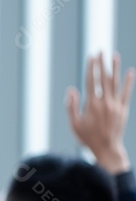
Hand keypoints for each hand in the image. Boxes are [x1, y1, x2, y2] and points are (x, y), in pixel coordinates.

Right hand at [66, 52, 133, 173]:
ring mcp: (116, 105)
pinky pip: (127, 93)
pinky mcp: (123, 109)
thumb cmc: (88, 138)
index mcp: (92, 105)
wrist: (107, 149)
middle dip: (102, 63)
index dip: (91, 68)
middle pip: (103, 78)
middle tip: (101, 51)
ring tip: (114, 56)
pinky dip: (128, 82)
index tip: (91, 57)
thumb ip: (72, 106)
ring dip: (115, 68)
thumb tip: (71, 90)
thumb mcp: (74, 124)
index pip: (91, 81)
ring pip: (116, 83)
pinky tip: (130, 72)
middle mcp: (105, 103)